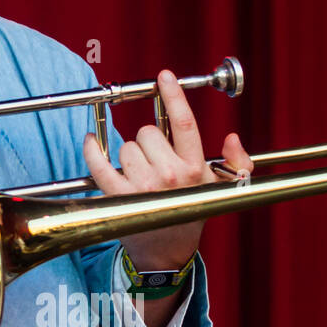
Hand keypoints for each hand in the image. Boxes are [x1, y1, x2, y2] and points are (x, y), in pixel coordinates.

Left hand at [82, 69, 253, 271]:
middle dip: (149, 140)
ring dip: (129, 153)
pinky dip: (91, 149)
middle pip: (149, 132)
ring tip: (140, 171)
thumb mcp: (221, 188)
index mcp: (195, 168)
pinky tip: (90, 140)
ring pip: (125, 146)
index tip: (164, 76)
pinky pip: (99, 163)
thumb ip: (236, 162)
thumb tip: (232, 137)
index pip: (185, 123)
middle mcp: (170, 176)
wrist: (168, 250)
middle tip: (155, 157)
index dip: (174, 95)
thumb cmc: (193, 211)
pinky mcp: (119, 197)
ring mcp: (143, 187)